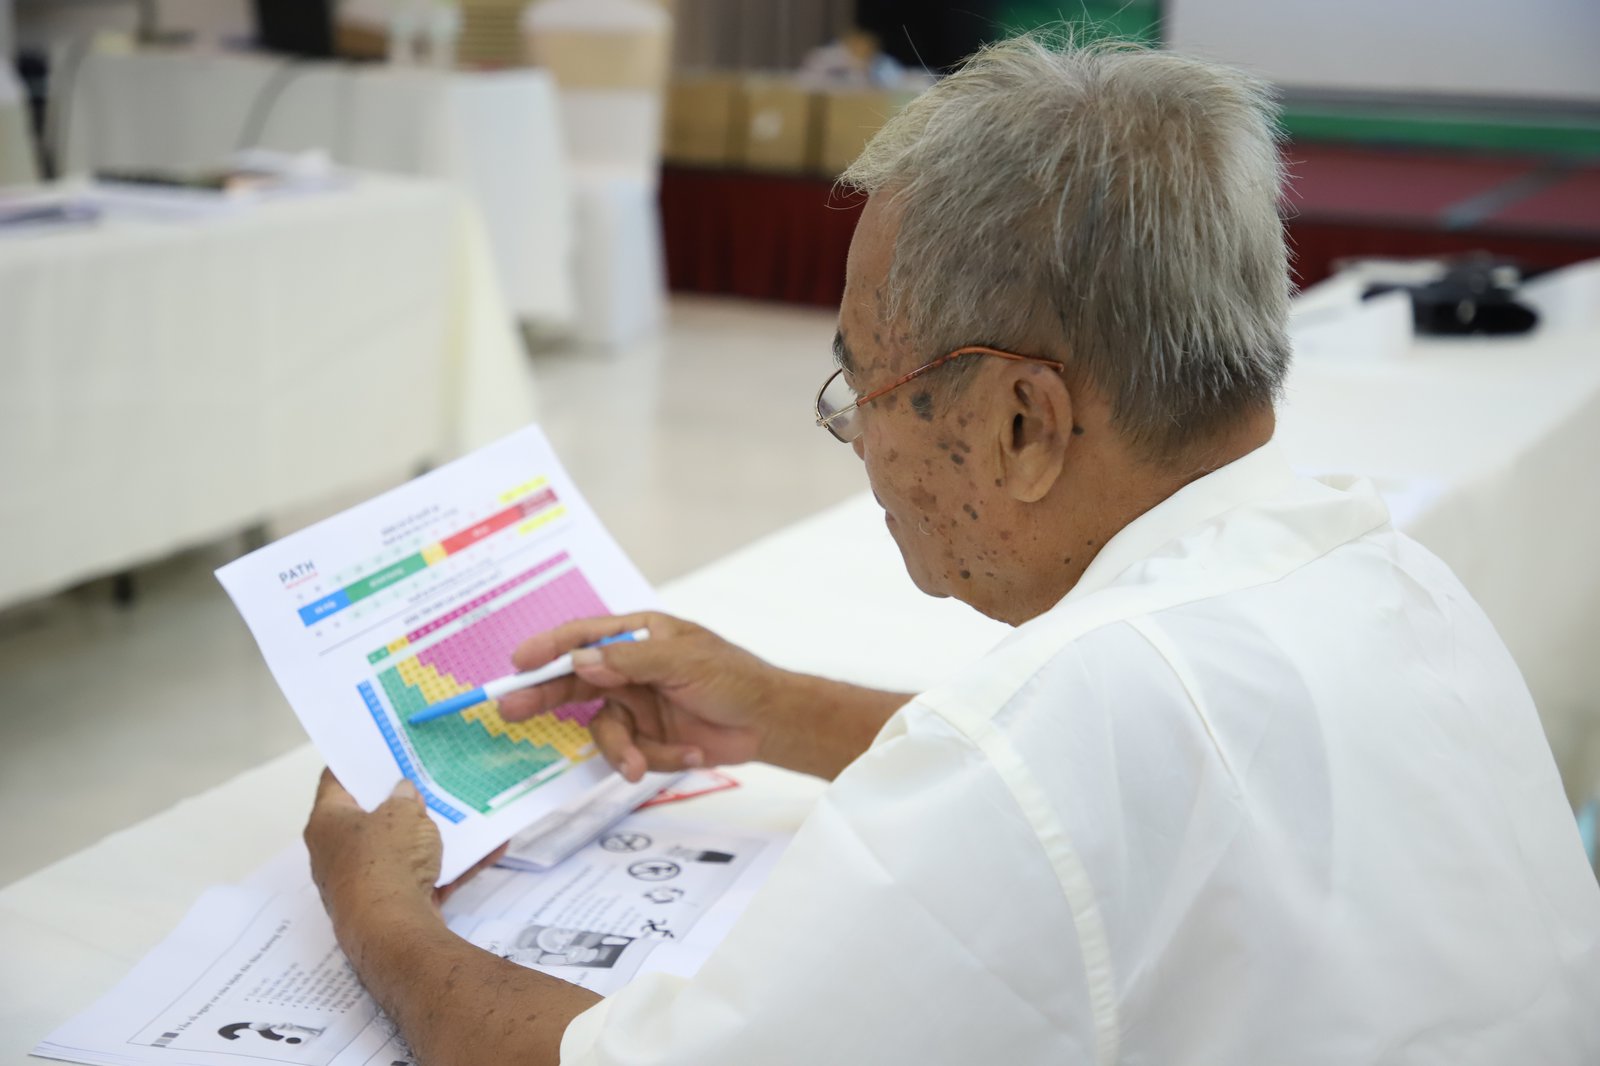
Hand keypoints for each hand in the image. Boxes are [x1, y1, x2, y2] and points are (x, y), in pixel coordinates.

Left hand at [303, 770, 504, 925]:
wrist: (392, 929)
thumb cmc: (385, 861)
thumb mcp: (403, 813)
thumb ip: (406, 797)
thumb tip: (403, 793)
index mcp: (328, 822)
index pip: (336, 780)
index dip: (358, 761)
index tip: (383, 747)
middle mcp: (337, 852)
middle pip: (370, 817)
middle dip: (401, 800)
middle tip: (427, 777)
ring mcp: (364, 881)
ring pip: (400, 848)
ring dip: (428, 834)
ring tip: (461, 812)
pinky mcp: (392, 904)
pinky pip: (424, 876)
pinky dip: (451, 864)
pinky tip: (488, 850)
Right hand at [499, 611, 784, 781]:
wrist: (769, 723)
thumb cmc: (734, 678)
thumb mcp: (682, 662)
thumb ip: (629, 662)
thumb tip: (580, 661)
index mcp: (639, 636)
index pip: (585, 637)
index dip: (549, 648)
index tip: (519, 662)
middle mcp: (631, 669)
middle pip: (575, 682)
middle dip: (546, 697)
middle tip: (511, 709)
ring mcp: (638, 706)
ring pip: (604, 731)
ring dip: (623, 750)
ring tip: (640, 765)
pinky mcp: (648, 739)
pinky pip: (633, 754)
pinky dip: (659, 759)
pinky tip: (693, 754)